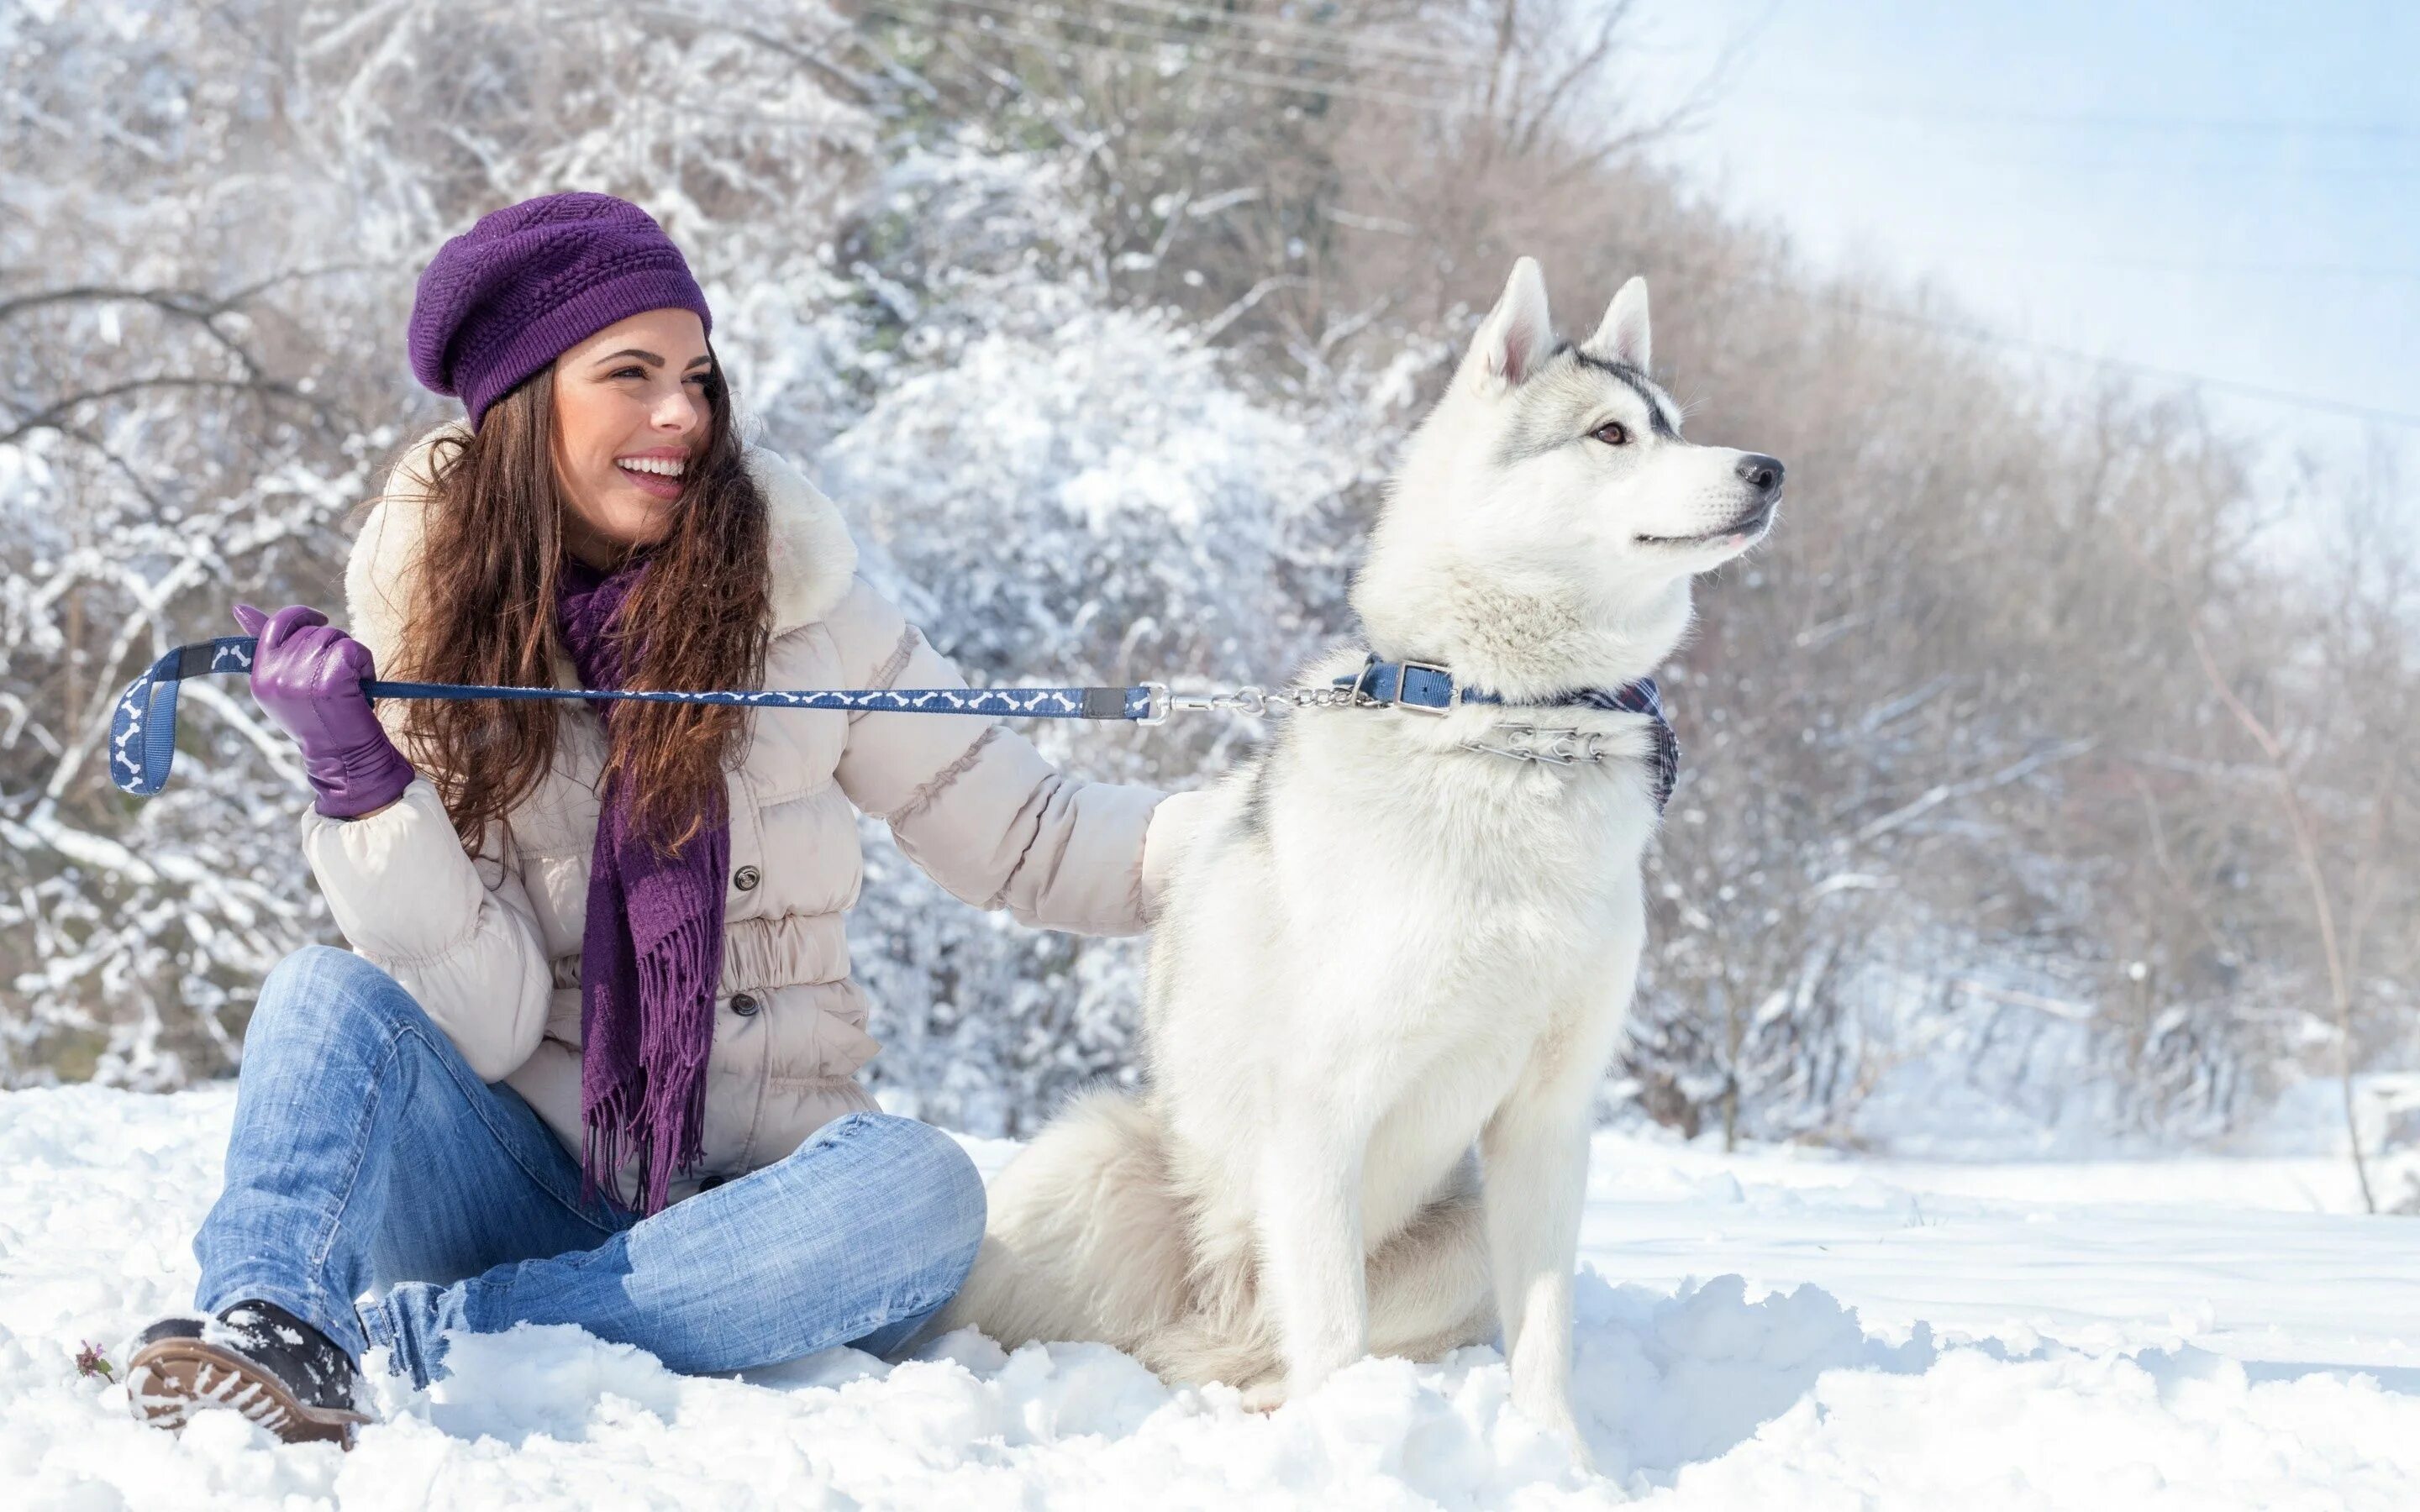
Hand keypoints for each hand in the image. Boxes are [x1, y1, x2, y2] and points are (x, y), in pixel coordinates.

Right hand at [232, 603, 415, 819]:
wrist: (345, 758)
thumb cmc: (323, 717)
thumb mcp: (288, 682)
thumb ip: (272, 647)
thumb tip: (238, 607)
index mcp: (260, 676)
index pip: (277, 624)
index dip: (303, 618)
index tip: (321, 624)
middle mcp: (273, 677)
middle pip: (313, 630)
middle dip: (333, 646)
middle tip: (338, 679)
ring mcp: (298, 680)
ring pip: (336, 638)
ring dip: (351, 657)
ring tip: (348, 688)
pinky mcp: (328, 682)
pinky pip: (354, 650)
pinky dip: (365, 665)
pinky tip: (361, 689)